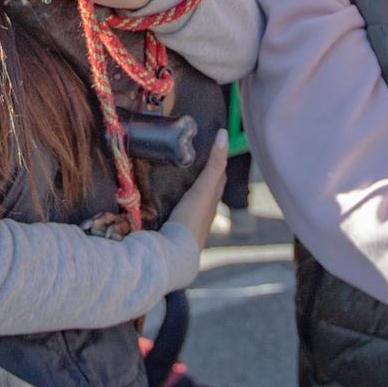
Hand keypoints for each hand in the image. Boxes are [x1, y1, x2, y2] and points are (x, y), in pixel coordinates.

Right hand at [167, 129, 229, 249]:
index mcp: (212, 200)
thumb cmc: (192, 218)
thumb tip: (224, 134)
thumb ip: (214, 164)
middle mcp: (204, 211)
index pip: (219, 177)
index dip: (218, 161)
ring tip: (175, 175)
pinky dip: (174, 200)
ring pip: (192, 200)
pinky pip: (177, 209)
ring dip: (187, 188)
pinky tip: (163, 197)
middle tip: (192, 157)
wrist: (176, 252)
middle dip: (204, 174)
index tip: (213, 146)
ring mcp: (189, 221)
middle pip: (207, 188)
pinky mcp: (175, 227)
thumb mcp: (204, 187)